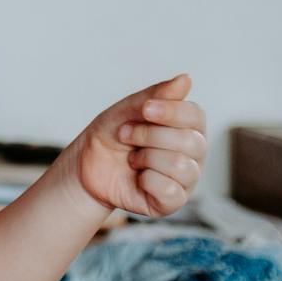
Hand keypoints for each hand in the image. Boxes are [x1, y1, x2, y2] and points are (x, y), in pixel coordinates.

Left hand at [64, 74, 206, 217]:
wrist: (86, 165)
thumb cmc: (111, 134)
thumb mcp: (127, 109)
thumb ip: (156, 95)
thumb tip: (185, 79)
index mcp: (187, 127)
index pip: (196, 116)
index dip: (171, 111)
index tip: (145, 110)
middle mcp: (194, 154)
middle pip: (191, 141)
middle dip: (149, 135)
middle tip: (125, 135)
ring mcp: (186, 179)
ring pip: (181, 166)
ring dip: (145, 157)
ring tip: (131, 158)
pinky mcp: (172, 201)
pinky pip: (170, 190)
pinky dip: (146, 179)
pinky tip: (137, 177)